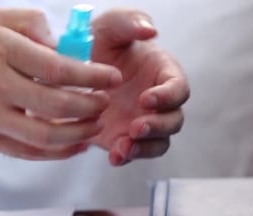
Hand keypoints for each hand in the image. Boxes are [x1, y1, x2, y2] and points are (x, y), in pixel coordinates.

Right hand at [0, 8, 121, 159]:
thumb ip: (28, 24)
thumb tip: (62, 44)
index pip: (58, 68)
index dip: (92, 76)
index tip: (111, 78)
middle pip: (56, 104)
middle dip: (90, 105)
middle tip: (106, 102)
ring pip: (44, 136)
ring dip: (78, 133)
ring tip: (95, 125)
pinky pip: (26, 152)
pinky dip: (55, 153)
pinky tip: (73, 146)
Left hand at [90, 9, 189, 165]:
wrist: (73, 71)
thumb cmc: (99, 43)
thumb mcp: (109, 26)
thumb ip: (129, 22)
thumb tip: (150, 30)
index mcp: (162, 73)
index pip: (179, 88)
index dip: (168, 96)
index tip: (146, 98)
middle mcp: (157, 101)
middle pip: (173, 121)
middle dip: (158, 126)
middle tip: (135, 127)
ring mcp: (143, 121)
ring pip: (159, 142)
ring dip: (144, 147)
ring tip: (122, 148)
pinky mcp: (125, 138)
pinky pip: (134, 152)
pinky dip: (127, 157)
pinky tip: (113, 157)